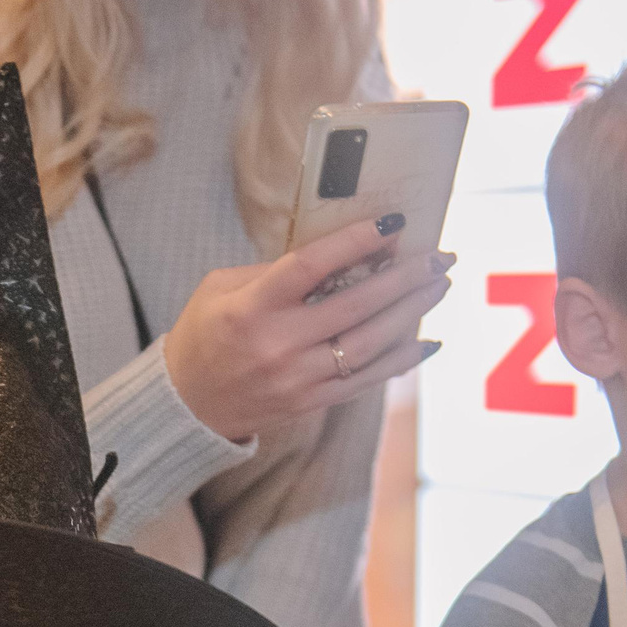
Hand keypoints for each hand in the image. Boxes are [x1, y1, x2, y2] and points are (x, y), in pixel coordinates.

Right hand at [164, 218, 452, 443]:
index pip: (311, 267)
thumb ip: (275, 270)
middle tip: (440, 257)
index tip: (394, 224)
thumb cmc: (205, 333)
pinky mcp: (310, 402)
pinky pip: (366, 379)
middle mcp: (277, 345)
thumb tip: (343, 252)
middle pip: (355, 306)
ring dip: (411, 313)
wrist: (186, 403)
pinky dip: (401, 360)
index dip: (355, 242)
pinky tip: (427, 340)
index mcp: (251, 308)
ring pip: (369, 344)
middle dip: (404, 278)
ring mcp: (297, 378)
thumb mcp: (221, 288)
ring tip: (439, 286)